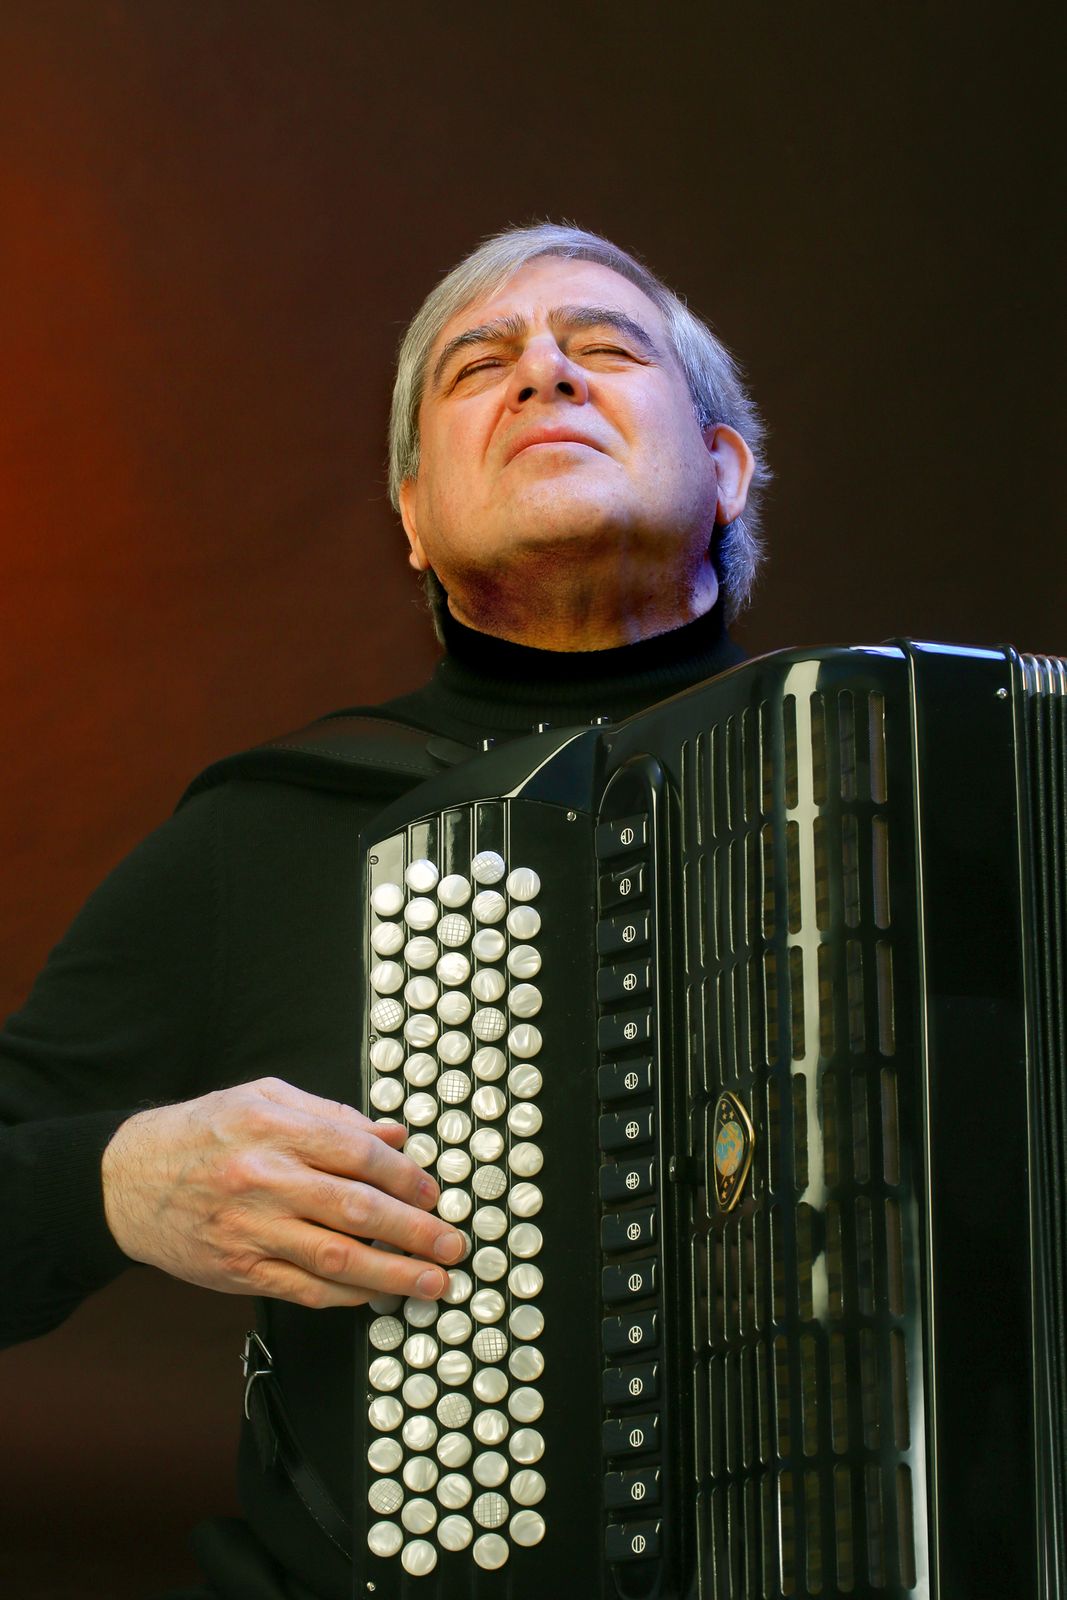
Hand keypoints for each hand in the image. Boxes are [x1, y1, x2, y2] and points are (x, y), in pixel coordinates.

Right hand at [100, 1076, 463, 1308]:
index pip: (359, 1153)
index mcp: (275, 1129)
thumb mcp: (263, 1099)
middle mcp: (264, 1180)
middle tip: (453, 1245)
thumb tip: (396, 1133)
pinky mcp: (240, 1270)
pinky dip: (348, 1293)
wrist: (126, 1180)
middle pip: (357, 1210)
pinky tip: (377, 1294)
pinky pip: (305, 1288)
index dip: (406, 1177)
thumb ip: (332, 1115)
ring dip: (393, 1274)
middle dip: (415, 1231)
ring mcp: (251, 1230)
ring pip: (336, 1258)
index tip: (434, 1193)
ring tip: (432, 1281)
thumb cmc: (203, 1132)